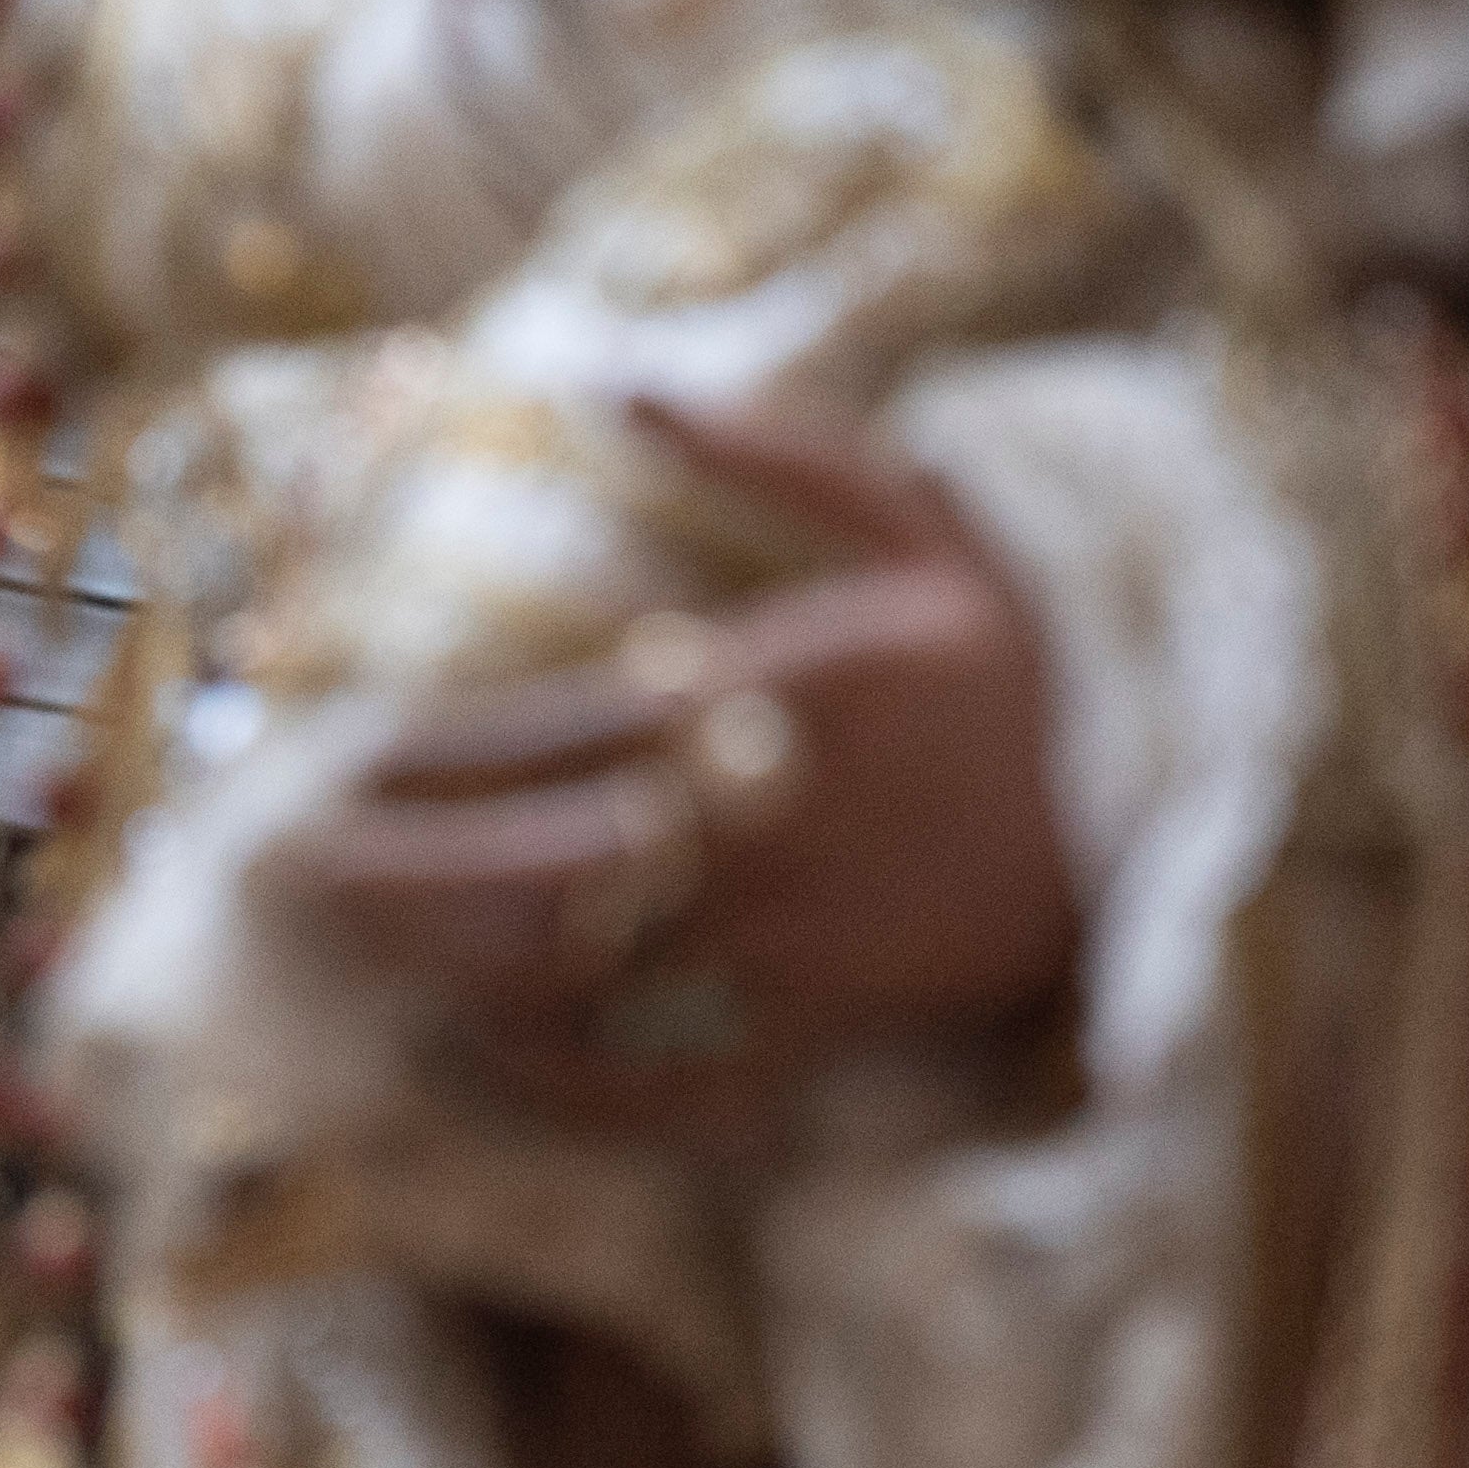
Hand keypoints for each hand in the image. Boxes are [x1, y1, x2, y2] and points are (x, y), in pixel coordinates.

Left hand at [283, 401, 1078, 1103]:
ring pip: (581, 973)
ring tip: (354, 952)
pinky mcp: (827, 1023)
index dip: (425, 760)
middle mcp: (759, 824)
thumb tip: (629, 385)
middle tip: (291, 878)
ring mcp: (788, 939)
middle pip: (530, 867)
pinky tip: (486, 1056)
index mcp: (769, 692)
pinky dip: (569, 1082)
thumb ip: (773, 451)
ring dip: (450, 968)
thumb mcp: (921, 511)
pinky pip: (675, 1080)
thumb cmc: (1032, 652)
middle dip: (397, 879)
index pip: (549, 734)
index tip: (330, 763)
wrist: (1177, 792)